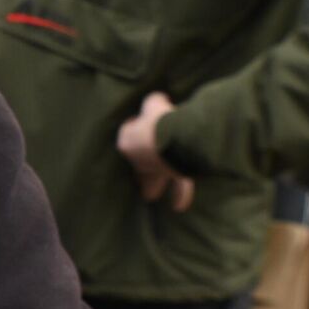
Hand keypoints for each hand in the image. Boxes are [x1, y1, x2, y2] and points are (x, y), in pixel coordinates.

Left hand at [117, 92, 194, 211]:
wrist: (173, 137)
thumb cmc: (159, 119)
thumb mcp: (153, 103)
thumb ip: (153, 103)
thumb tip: (158, 100)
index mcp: (126, 142)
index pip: (127, 136)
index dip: (133, 129)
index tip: (139, 124)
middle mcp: (138, 161)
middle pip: (135, 168)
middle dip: (137, 172)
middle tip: (137, 176)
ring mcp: (156, 171)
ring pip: (152, 182)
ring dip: (152, 187)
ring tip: (149, 195)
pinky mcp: (175, 175)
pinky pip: (180, 187)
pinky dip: (182, 196)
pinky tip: (180, 207)